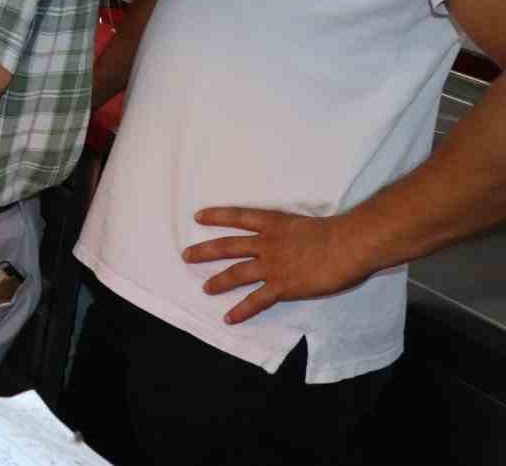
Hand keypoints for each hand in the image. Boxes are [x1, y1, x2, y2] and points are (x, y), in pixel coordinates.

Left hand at [182, 207, 371, 323]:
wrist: (348, 244)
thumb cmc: (338, 231)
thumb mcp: (308, 223)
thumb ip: (296, 233)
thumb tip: (299, 240)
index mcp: (274, 222)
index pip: (238, 216)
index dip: (217, 216)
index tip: (198, 216)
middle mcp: (267, 243)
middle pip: (227, 246)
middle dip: (205, 251)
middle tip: (186, 255)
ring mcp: (272, 265)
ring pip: (236, 273)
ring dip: (218, 281)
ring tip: (205, 288)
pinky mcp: (282, 286)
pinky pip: (256, 301)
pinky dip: (241, 310)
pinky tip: (229, 318)